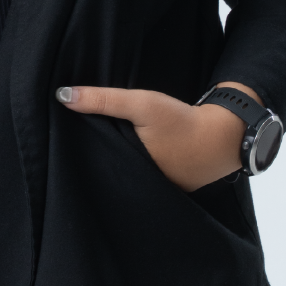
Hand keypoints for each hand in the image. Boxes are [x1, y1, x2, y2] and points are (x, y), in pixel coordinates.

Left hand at [55, 80, 260, 191]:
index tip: (60, 141)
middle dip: (95, 159)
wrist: (224, 136)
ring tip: (96, 145)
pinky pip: (143, 176)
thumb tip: (62, 95)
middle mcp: (138, 188)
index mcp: (128, 172)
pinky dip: (136, 164)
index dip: (79, 154)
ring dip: (116, 162)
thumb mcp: (142, 104)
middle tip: (73, 143)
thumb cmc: (181, 121)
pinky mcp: (168, 186)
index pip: (94, 166)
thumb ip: (104, 99)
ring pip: (125, 174)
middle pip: (108, 171)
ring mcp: (154, 190)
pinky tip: (128, 149)